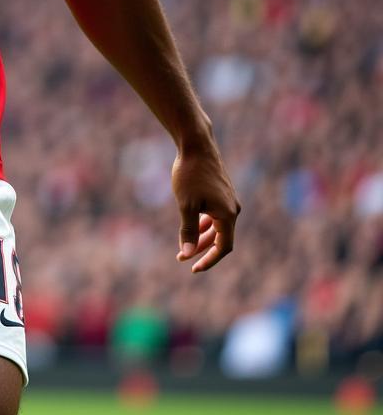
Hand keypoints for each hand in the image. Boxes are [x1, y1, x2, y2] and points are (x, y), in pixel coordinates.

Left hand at [171, 144, 239, 272]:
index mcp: (228, 214)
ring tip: (183, 246)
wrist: (196, 146)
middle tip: (182, 258)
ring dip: (201, 237)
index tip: (194, 268)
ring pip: (216, 226)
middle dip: (201, 249)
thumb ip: (188, 230)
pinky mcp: (221, 192)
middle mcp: (232, 209)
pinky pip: (215, 215)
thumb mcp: (186, 204)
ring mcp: (228, 200)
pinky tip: (191, 225)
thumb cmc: (190, 174)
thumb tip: (186, 252)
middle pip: (219, 238)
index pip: (223, 247)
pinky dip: (203, 223)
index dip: (209, 260)